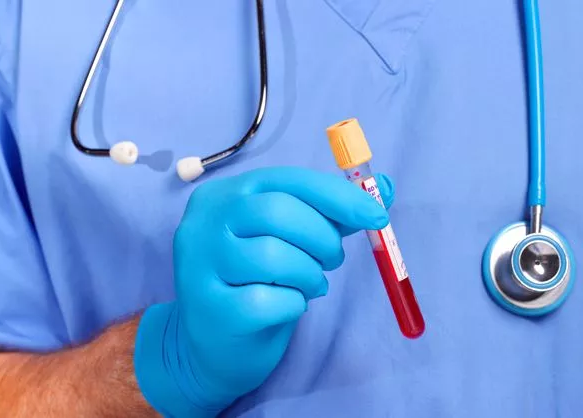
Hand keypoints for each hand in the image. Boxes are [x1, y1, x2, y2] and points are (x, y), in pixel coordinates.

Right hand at [134, 166, 394, 416]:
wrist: (211, 343)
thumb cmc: (255, 281)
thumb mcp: (287, 238)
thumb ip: (330, 213)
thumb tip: (382, 188)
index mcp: (225, 195)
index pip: (287, 180)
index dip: (337, 196)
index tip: (376, 215)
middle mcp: (204, 223)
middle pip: (277, 213)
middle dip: (322, 238)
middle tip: (333, 259)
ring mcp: (200, 265)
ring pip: (273, 257)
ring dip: (309, 274)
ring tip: (309, 284)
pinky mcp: (210, 308)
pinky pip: (270, 301)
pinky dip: (293, 304)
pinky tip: (287, 305)